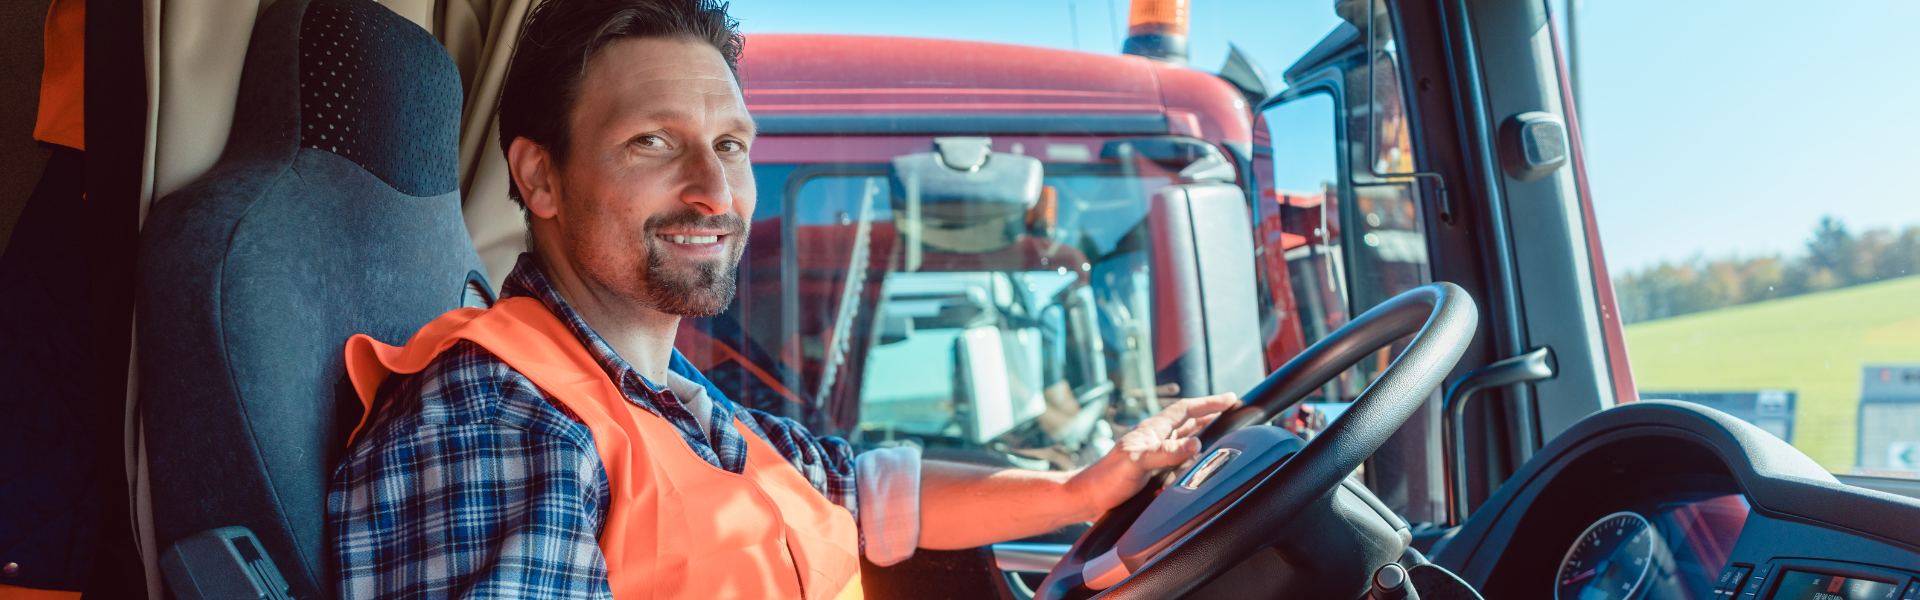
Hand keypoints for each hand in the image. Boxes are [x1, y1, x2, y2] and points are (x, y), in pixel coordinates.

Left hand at [1067, 393, 1241, 517]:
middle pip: (1188, 420)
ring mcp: (1154, 454)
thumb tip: (1196, 443)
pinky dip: (1194, 454)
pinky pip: (1180, 457)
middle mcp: (1155, 439)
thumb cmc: (1106, 479)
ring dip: (1203, 431)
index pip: (1185, 410)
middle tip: (1233, 410)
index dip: (1208, 403)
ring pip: (1185, 437)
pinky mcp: (1153, 471)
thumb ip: (1165, 452)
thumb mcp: (1137, 462)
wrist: (1088, 499)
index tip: (1230, 399)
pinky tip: (1199, 460)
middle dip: (1210, 414)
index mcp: (1152, 430)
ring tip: (1223, 428)